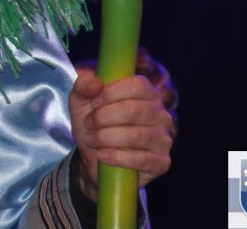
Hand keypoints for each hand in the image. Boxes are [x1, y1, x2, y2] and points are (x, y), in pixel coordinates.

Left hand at [68, 70, 173, 200]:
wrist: (94, 157)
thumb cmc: (94, 123)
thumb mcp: (82, 100)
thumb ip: (83, 85)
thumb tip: (96, 84)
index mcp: (148, 93)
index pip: (138, 85)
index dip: (112, 93)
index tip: (94, 103)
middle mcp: (161, 114)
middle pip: (134, 110)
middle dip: (103, 117)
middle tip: (88, 124)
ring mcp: (164, 139)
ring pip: (136, 135)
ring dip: (106, 138)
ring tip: (91, 139)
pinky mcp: (162, 162)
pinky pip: (141, 159)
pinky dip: (116, 157)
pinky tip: (102, 155)